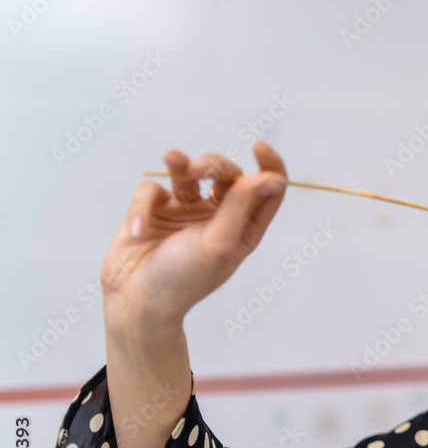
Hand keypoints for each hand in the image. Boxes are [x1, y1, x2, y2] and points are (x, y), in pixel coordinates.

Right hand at [101, 141, 287, 326]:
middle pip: (229, 174)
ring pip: (192, 171)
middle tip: (203, 169)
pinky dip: (144, 202)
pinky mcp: (154, 209)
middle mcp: (218, 217)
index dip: (268, 165)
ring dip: (185, 163)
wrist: (136, 300)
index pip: (266, 190)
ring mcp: (185, 211)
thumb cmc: (184, 279)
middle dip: (217, 165)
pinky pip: (153, 188)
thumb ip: (242, 206)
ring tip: (176, 161)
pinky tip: (140, 227)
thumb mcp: (220, 242)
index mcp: (244, 228)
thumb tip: (272, 177)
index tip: (259, 147)